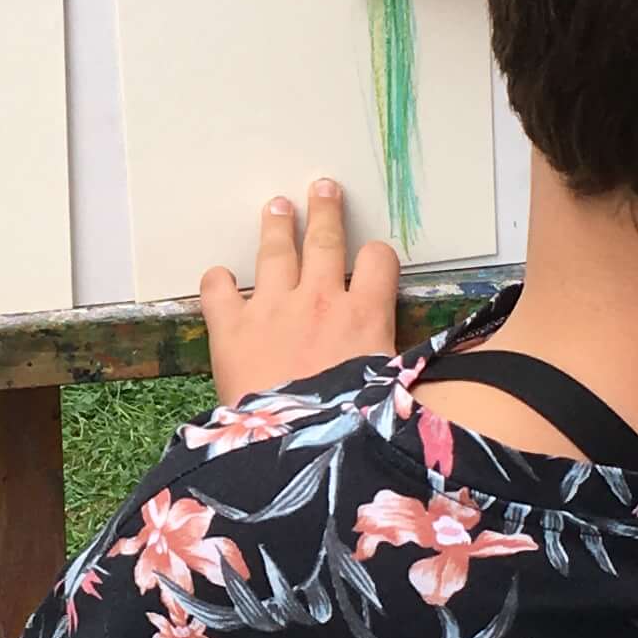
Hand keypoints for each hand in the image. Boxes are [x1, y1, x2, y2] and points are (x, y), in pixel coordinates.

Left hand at [200, 180, 398, 405]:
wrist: (297, 450)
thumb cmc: (351, 427)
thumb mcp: (394, 390)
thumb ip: (400, 365)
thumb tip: (419, 366)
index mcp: (365, 315)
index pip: (378, 261)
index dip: (376, 257)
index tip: (371, 258)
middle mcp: (320, 300)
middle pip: (325, 240)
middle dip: (325, 210)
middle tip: (322, 187)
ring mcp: (273, 308)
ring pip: (275, 252)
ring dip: (276, 226)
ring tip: (277, 207)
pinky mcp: (232, 329)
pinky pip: (219, 290)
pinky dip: (218, 281)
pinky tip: (220, 278)